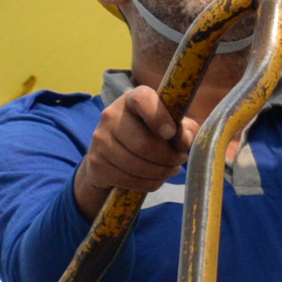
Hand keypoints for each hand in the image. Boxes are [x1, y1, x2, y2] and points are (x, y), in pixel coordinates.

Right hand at [76, 86, 192, 213]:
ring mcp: (100, 139)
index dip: (159, 117)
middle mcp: (111, 115)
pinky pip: (128, 179)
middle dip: (169, 157)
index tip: (171, 133)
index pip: (143, 99)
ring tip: (171, 169)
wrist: (115, 154)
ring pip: (136, 165)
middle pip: (144, 143)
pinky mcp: (96, 162)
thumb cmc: (152, 133)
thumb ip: (185, 128)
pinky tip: (155, 178)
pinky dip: (148, 183)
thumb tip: (183, 138)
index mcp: (133, 99)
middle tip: (180, 160)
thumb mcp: (173, 126)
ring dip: (161, 172)